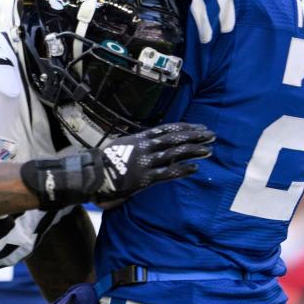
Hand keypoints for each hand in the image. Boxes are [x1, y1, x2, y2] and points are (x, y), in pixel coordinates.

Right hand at [94, 122, 215, 205]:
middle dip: (195, 135)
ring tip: (209, 149)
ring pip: (175, 153)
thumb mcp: (121, 144)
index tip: (199, 126)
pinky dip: (183, 169)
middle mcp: (146, 147)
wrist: (93, 174)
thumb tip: (148, 140)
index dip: (185, 127)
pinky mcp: (147, 178)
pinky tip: (196, 167)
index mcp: (140, 137)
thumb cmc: (105, 161)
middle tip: (211, 134)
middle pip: (176, 138)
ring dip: (194, 150)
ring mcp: (147, 162)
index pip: (168, 129)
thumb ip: (137, 143)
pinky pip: (169, 172)